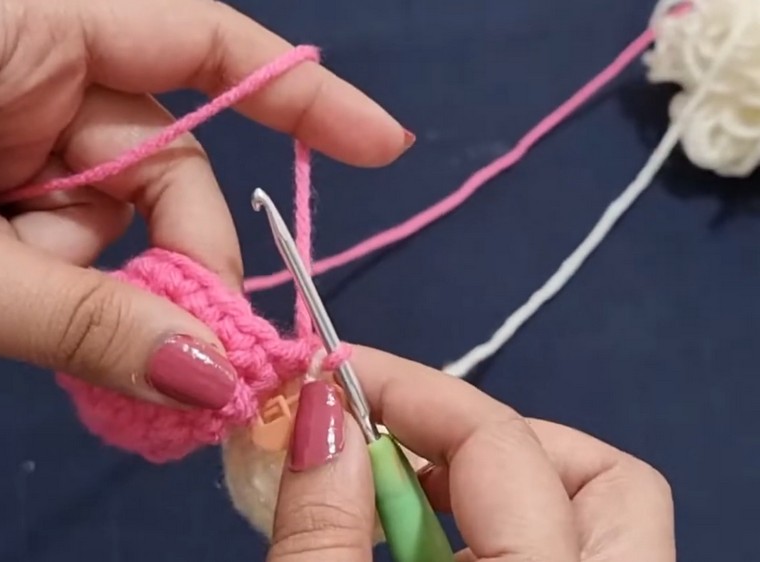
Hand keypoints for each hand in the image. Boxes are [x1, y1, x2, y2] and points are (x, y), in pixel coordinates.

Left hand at [0, 0, 409, 407]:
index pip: (195, 38)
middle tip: (174, 349)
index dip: (299, 92)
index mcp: (18, 21)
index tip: (382, 150)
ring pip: (113, 218)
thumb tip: (211, 375)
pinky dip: (55, 291)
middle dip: (171, 253)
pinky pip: (63, 243)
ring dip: (88, 283)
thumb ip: (70, 320)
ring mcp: (4, 129)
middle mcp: (27, 64)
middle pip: (165, 160)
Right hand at [267, 346, 674, 561]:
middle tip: (389, 444)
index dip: (407, 392)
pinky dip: (505, 533)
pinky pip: (572, 559)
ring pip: (601, 521)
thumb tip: (317, 411)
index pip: (501, 446)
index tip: (326, 376)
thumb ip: (322, 530)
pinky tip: (429, 549)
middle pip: (603, 477)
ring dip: (501, 482)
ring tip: (405, 495)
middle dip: (490, 433)